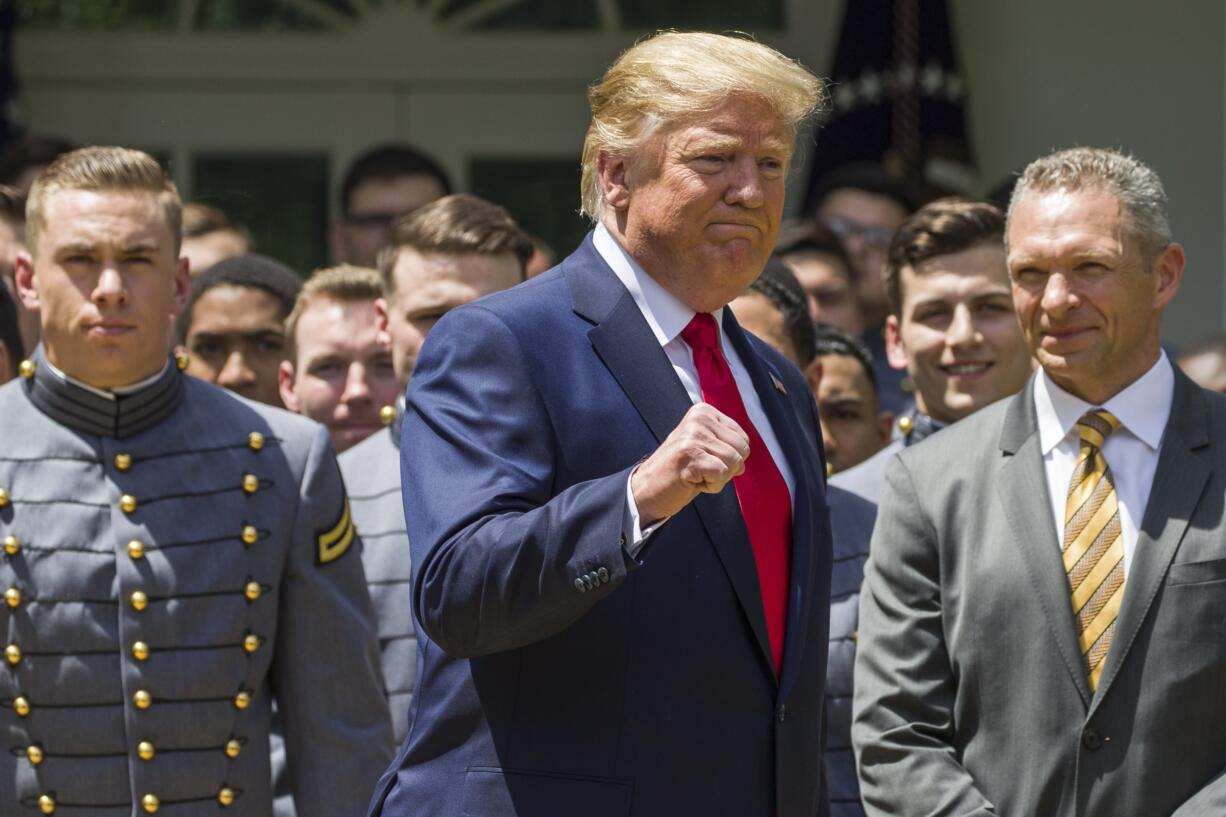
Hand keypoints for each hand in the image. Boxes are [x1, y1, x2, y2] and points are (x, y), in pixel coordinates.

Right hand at [631, 402, 749, 526]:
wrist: (646, 488)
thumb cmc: (679, 470)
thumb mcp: (703, 445)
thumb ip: (726, 442)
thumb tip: (746, 454)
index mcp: (704, 411)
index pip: (742, 438)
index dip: (729, 457)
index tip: (704, 459)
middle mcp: (699, 419)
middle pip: (742, 450)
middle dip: (727, 468)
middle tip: (700, 469)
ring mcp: (693, 436)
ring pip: (734, 462)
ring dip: (718, 478)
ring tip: (695, 473)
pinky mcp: (690, 455)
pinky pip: (721, 475)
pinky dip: (711, 486)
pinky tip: (692, 481)